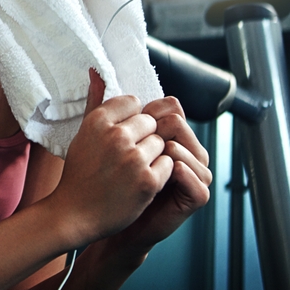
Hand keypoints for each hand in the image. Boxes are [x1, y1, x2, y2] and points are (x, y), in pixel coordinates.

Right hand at [51, 69, 173, 245]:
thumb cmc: (79, 171)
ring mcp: (133, 159)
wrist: (73, 213)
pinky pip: (168, 165)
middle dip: (143, 139)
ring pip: (161, 143)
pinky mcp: (148, 181)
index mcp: (98, 121)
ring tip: (131, 171)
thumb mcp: (83, 133)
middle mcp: (115, 136)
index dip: (130, 121)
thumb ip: (95, 101)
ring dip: (152, 157)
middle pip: (150, 123)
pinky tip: (139, 183)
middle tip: (124, 159)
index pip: (134, 102)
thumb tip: (96, 70)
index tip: (118, 138)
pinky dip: (159, 175)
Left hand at [112, 97, 211, 251]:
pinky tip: (162, 172)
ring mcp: (194, 174)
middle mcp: (186, 152)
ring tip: (144, 158)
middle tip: (133, 143)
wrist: (108, 219)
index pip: (170, 108)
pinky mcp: (195, 197)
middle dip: (157, 130)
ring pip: (189, 149)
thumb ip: (102, 105)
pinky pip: (196, 179)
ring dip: (166, 151)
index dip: (147, 113)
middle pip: (180, 125)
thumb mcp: (103, 138)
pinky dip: (179, 172)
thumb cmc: (108, 179)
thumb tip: (93, 70)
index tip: (123, 124)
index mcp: (169, 135)